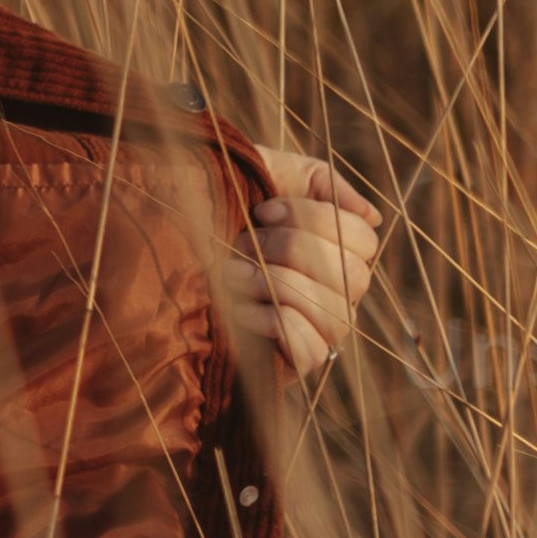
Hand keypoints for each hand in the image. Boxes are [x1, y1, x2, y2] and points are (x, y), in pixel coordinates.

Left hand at [237, 156, 384, 398]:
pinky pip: (313, 350)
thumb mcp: (275, 175)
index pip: (364, 240)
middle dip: (292, 250)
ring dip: (280, 285)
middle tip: (241, 243)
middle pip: (354, 276)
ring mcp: (318, 329)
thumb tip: (373, 216)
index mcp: (338, 251)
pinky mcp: (291, 362)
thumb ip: (326, 185)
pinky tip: (242, 309)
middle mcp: (337, 292)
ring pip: (337, 314)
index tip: (262, 210)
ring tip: (232, 274)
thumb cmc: (223, 205)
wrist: (163, 243)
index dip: (317, 220)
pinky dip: (277, 323)